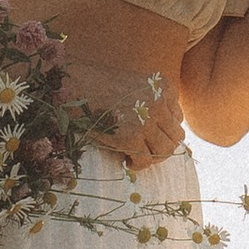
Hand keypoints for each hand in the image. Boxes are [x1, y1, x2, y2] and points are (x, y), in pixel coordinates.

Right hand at [62, 59, 179, 168]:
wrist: (71, 84)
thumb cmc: (95, 84)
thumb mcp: (132, 84)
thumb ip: (149, 101)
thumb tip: (158, 131)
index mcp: (162, 86)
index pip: (177, 116)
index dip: (163, 129)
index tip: (149, 135)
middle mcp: (159, 102)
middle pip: (176, 135)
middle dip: (162, 145)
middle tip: (145, 150)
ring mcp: (147, 120)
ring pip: (166, 150)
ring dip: (153, 157)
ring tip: (137, 156)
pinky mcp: (131, 137)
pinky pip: (146, 160)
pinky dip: (137, 164)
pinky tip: (126, 160)